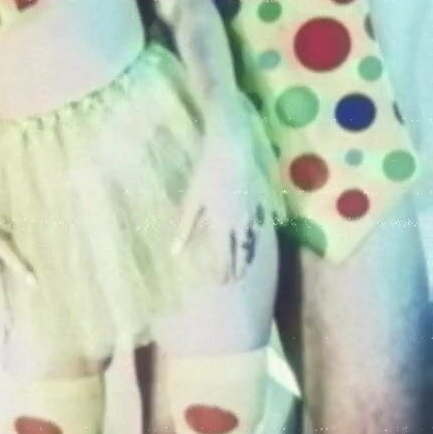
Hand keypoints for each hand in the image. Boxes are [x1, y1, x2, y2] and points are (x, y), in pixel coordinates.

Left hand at [172, 131, 266, 282]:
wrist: (232, 150)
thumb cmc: (207, 174)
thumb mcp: (192, 202)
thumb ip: (185, 229)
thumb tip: (174, 252)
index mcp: (221, 224)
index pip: (223, 256)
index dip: (222, 271)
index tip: (221, 283)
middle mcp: (239, 223)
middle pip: (240, 253)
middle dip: (237, 269)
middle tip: (235, 282)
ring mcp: (252, 213)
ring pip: (253, 242)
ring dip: (248, 256)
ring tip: (246, 268)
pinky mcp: (260, 202)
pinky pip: (260, 226)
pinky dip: (257, 237)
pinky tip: (256, 241)